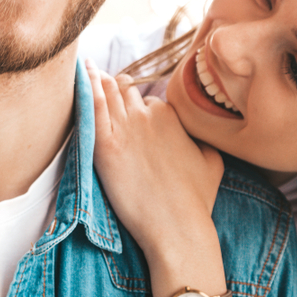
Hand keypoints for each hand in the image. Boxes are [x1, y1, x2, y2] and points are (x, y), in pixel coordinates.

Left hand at [86, 59, 223, 269]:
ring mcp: (126, 128)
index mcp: (172, 116)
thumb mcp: (213, 161)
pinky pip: (94, 107)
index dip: (140, 106)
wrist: (177, 225)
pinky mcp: (106, 146)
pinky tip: (82, 71)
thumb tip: (198, 134)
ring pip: (108, 91)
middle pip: (126, 91)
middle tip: (107, 91)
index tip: (132, 113)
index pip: (150, 99)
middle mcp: (149, 116)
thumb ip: (204, 139)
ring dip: (99, 81)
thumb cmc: (197, 199)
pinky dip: (87, 86)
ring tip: (88, 70)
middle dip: (117, 90)